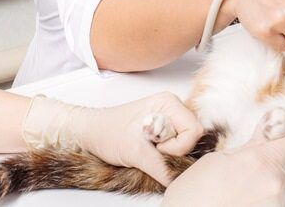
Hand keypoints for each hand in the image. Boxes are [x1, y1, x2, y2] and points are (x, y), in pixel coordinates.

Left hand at [22, 92, 203, 186]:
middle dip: (175, 150)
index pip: (194, 130)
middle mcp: (172, 108)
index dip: (178, 147)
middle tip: (152, 150)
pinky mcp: (164, 130)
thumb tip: (178, 181)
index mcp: (168, 102)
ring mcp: (169, 119)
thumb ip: (161, 166)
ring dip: (169, 152)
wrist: (90, 132)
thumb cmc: (107, 133)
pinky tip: (150, 152)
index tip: (157, 149)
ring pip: (186, 143)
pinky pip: (177, 145)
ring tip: (148, 150)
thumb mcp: (135, 152)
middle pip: (193, 136)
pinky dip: (166, 154)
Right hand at [162, 115, 284, 206]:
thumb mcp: (216, 160)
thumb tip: (265, 134)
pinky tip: (239, 202)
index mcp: (260, 160)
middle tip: (252, 167)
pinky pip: (271, 203)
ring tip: (237, 192)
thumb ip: (248, 147)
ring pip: (278, 188)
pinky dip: (259, 201)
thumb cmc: (192, 196)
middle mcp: (273, 184)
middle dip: (275, 162)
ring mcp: (274, 205)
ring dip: (264, 186)